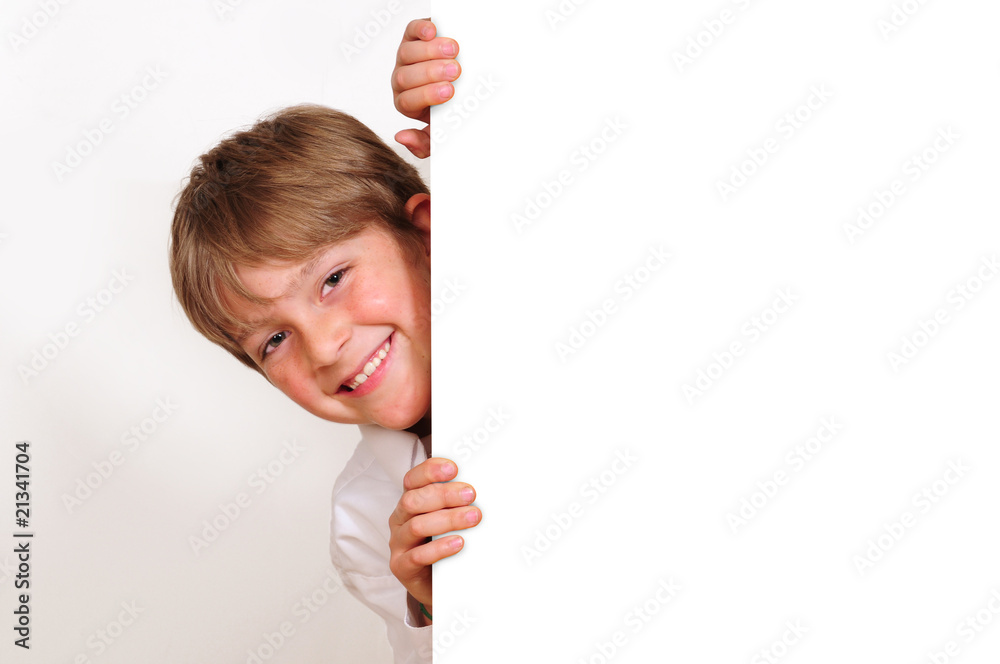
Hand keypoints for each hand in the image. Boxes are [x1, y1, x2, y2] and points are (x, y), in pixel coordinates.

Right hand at [388, 457, 479, 623]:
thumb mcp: (449, 518)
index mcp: (410, 502)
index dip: (430, 471)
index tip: (453, 468)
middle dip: (444, 495)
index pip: (412, 480)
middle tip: (471, 494)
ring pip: (417, 526)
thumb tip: (484, 486)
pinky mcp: (402, 567)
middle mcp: (400, 519)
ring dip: (447, 520)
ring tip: (473, 518)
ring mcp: (399, 544)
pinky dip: (439, 548)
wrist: (437, 585)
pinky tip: (459, 543)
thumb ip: (458, 502)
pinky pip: (417, 556)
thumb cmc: (444, 543)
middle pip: (413, 500)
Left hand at [391, 18, 460, 157]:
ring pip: (407, 53)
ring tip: (454, 50)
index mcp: (407, 103)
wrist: (467, 83)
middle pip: (405, 77)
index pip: (407, 102)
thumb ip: (425, 143)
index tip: (449, 92)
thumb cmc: (453, 108)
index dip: (427, 96)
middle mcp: (402, 80)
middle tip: (455, 71)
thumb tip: (401, 137)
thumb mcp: (441, 131)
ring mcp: (406, 56)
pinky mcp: (413, 35)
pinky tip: (434, 31)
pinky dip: (421, 29)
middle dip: (431, 73)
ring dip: (430, 52)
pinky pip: (411, 30)